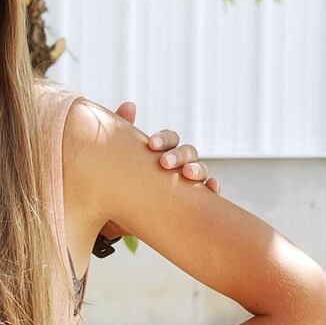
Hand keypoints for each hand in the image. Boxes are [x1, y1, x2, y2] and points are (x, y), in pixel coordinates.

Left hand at [103, 101, 219, 241]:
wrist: (113, 219)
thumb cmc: (115, 182)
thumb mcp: (113, 161)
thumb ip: (120, 134)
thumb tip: (130, 105)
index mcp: (160, 152)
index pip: (169, 139)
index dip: (164, 139)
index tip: (151, 145)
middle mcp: (175, 166)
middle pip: (187, 152)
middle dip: (179, 155)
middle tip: (165, 163)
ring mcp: (184, 183)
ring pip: (200, 170)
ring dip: (197, 169)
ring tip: (187, 174)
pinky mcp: (188, 202)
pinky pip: (207, 194)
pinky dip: (212, 188)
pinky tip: (211, 189)